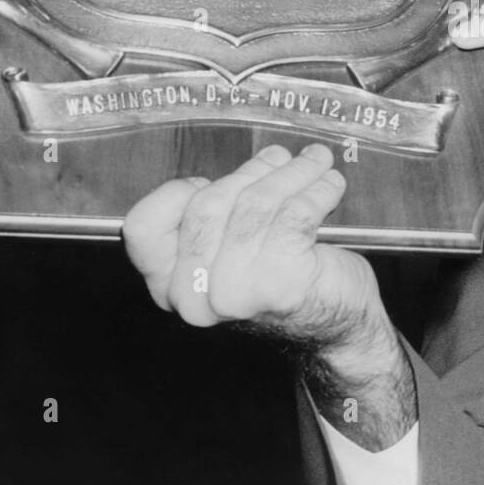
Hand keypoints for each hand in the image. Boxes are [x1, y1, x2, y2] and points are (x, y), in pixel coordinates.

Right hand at [123, 143, 416, 446]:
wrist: (338, 326)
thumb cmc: (287, 279)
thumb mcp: (236, 251)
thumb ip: (221, 217)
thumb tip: (248, 166)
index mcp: (170, 286)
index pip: (145, 226)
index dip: (179, 193)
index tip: (215, 180)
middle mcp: (193, 297)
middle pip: (209, 203)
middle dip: (255, 172)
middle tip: (286, 158)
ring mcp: (234, 294)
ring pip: (256, 203)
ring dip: (295, 173)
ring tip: (316, 162)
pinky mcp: (279, 284)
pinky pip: (295, 213)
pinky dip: (319, 190)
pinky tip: (331, 183)